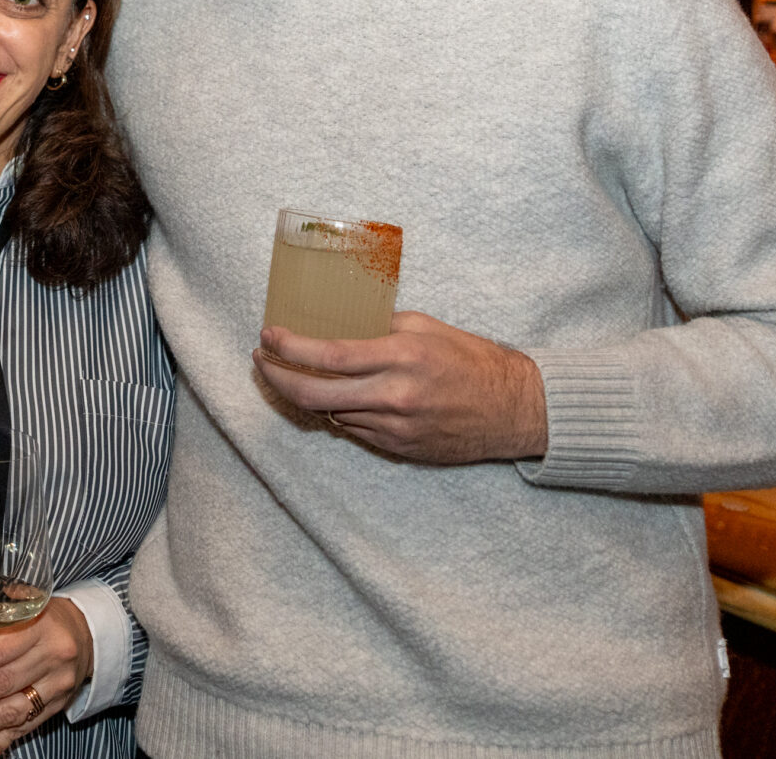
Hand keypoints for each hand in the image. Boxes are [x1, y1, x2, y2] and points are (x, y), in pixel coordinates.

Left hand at [0, 596, 91, 756]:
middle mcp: (52, 657)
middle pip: (2, 684)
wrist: (86, 634)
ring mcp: (57, 685)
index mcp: (40, 626)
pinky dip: (0, 744)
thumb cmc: (44, 620)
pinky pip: (25, 729)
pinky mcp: (58, 706)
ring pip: (12, 711)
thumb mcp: (19, 611)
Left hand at [254, 310, 548, 463]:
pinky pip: (354, 431)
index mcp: (400, 357)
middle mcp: (394, 396)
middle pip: (314, 394)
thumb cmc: (472, 360)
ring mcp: (395, 428)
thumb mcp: (426, 327)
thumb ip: (380, 328)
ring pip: (330, 413)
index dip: (289, 347)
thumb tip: (338, 327)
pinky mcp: (400, 449)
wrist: (514, 409)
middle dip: (277, 378)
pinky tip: (339, 397)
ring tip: (299, 374)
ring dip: (308, 395)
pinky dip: (340, 412)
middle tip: (262, 362)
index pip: (328, 354)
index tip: (267, 336)